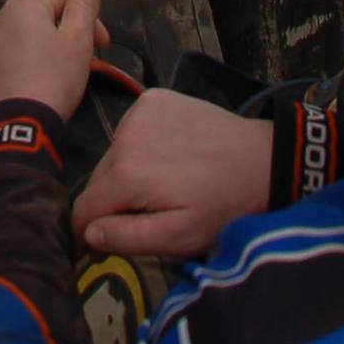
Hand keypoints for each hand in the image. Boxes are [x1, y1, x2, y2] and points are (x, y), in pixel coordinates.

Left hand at [0, 0, 105, 120]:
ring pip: (26, 39)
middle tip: (86, 63)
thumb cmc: (52, 80)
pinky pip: (11, 59)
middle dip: (67, 35)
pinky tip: (39, 87)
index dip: (89, 21)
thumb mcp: (78, 39)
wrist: (16, 130)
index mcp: (21, 5)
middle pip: (43, 18)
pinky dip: (28, 66)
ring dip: (47, 50)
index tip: (104, 48)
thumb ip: (85, 1)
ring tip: (63, 77)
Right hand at [70, 89, 273, 259]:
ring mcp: (138, 111)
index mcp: (126, 174)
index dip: (86, 233)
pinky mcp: (153, 98)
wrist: (260, 161)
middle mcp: (123, 136)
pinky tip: (167, 156)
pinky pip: (131, 129)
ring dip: (125, 173)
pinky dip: (140, 145)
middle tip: (142, 216)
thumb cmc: (222, 207)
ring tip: (160, 186)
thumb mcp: (179, 237)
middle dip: (110, 202)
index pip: (82, 208)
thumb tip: (87, 235)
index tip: (99, 246)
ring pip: (114, 154)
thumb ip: (128, 237)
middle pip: (98, 180)